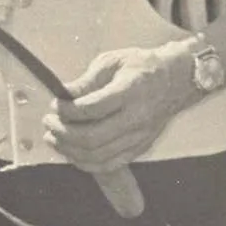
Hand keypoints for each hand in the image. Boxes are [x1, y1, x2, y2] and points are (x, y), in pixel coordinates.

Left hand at [45, 42, 196, 173]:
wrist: (177, 79)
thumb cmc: (142, 67)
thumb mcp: (112, 61)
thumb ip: (87, 80)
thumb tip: (63, 93)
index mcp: (129, 92)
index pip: (91, 109)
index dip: (66, 109)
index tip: (54, 104)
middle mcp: (136, 118)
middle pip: (93, 138)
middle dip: (63, 132)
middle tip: (48, 122)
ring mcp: (139, 136)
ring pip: (99, 155)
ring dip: (69, 150)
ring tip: (53, 138)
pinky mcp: (140, 147)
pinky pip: (110, 164)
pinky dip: (87, 163)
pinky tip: (72, 153)